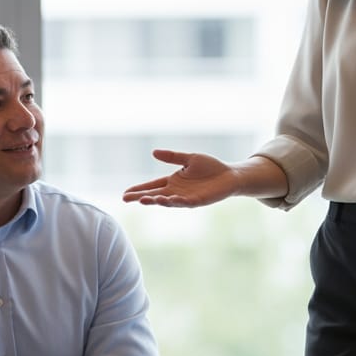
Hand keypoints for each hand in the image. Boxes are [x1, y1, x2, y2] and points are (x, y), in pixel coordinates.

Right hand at [122, 149, 239, 206]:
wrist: (229, 175)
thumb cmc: (210, 167)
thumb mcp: (189, 158)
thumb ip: (172, 157)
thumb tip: (153, 152)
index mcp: (173, 181)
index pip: (152, 185)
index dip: (139, 189)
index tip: (125, 193)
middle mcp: (176, 191)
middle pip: (155, 195)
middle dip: (141, 197)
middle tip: (126, 199)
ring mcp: (186, 197)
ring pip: (167, 201)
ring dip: (156, 201)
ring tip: (144, 200)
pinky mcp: (197, 200)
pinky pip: (184, 202)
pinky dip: (175, 201)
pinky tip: (167, 199)